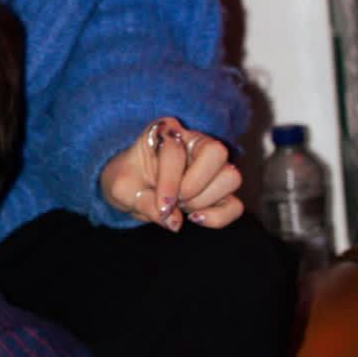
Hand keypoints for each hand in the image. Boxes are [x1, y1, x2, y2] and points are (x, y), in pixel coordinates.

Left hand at [99, 115, 243, 231]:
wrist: (129, 188)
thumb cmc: (126, 180)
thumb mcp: (122, 191)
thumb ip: (144, 203)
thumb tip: (175, 223)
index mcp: (167, 133)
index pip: (178, 151)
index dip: (169, 183)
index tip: (161, 206)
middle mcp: (195, 142)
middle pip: (217, 153)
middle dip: (193, 186)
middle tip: (173, 200)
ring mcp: (212, 166)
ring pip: (231, 177)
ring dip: (204, 200)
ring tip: (180, 206)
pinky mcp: (219, 190)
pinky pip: (235, 205)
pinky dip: (219, 217)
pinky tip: (196, 218)